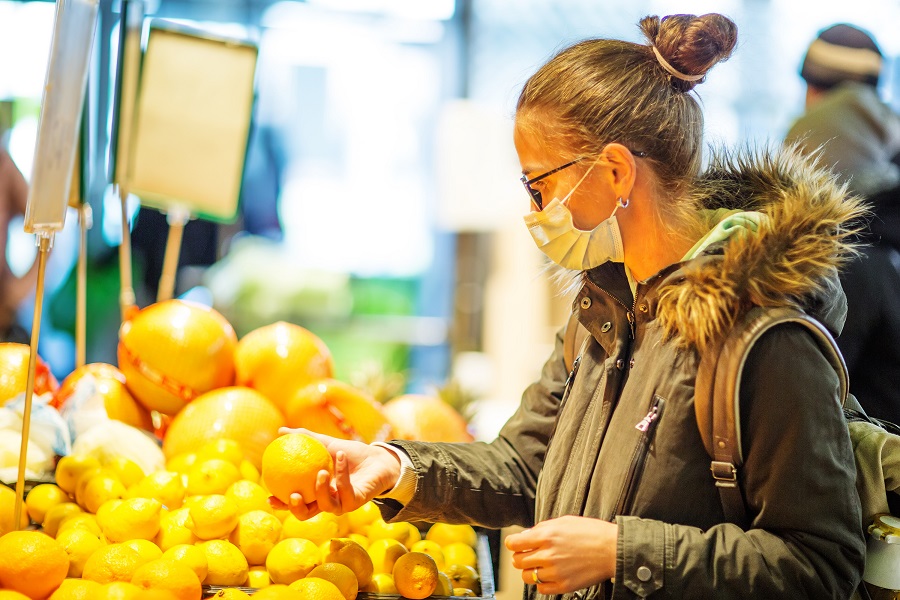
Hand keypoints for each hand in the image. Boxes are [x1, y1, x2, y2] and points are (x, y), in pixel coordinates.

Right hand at [267, 428, 400, 519]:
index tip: (269, 496)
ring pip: (327, 506)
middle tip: (293, 494)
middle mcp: (327, 501)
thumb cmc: (350, 454)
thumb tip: (280, 431)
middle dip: (297, 509)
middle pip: (307, 514)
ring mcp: (342, 504)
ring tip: (322, 472)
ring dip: (322, 489)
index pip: (295, 502)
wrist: (378, 458)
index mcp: (315, 492)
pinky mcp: (357, 502)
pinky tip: (340, 456)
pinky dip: (342, 472)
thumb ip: (306, 439)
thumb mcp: (327, 444)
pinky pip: (346, 490)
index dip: (281, 504)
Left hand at [505, 516, 617, 594]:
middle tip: (529, 555)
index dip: (513, 544)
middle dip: (521, 557)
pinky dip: (542, 583)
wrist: (612, 549)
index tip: (516, 544)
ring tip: (540, 565)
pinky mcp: (564, 585)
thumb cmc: (591, 532)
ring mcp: (555, 572)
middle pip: (517, 561)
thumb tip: (526, 535)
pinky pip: (541, 589)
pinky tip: (550, 574)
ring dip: (530, 571)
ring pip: (527, 577)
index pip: (514, 544)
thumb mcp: (564, 521)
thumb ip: (542, 528)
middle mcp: (548, 554)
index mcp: (546, 535)